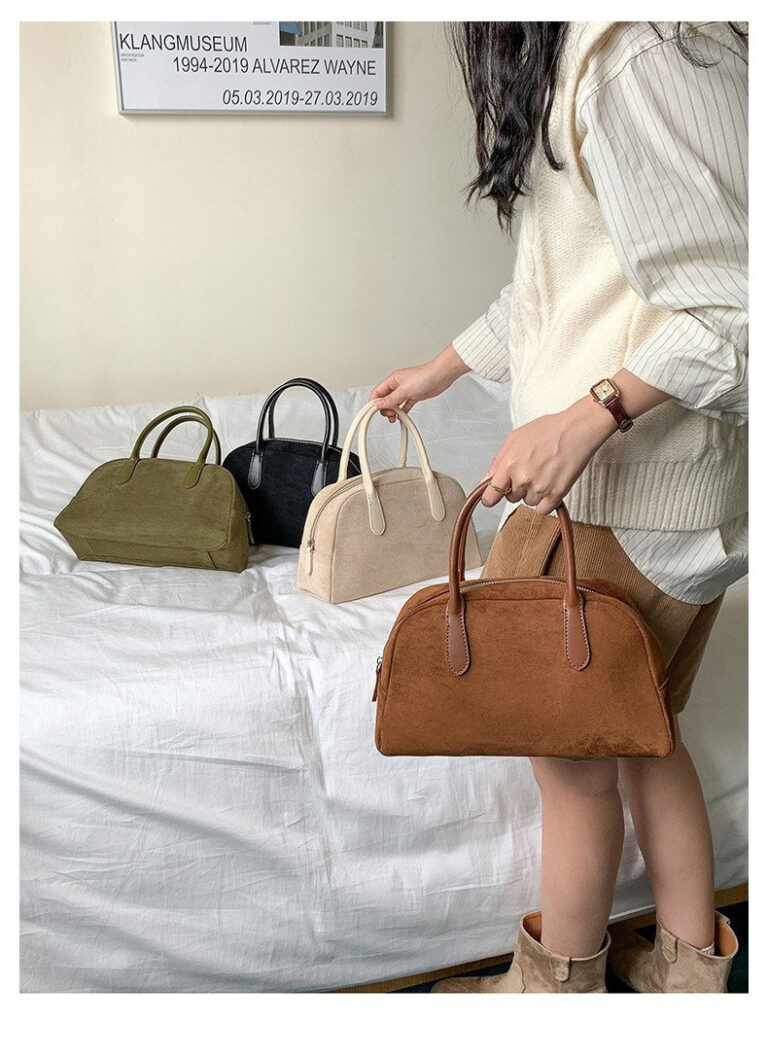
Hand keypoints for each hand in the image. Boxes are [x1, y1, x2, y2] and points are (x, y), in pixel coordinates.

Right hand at [370, 344, 468, 421]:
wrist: (441, 376)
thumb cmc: (424, 376)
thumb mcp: (404, 390)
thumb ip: (390, 399)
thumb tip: (378, 404)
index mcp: (392, 380)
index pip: (377, 392)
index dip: (374, 402)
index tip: (373, 411)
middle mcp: (398, 385)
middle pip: (385, 399)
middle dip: (384, 408)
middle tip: (389, 414)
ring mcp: (406, 391)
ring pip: (394, 403)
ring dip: (393, 411)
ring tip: (394, 417)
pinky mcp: (414, 396)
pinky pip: (404, 405)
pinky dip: (402, 411)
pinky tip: (401, 416)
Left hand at [483, 396, 616, 514]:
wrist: (577, 429)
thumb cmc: (549, 429)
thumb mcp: (516, 437)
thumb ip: (498, 461)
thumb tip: (486, 479)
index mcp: (509, 464)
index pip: (490, 495)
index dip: (490, 498)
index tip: (492, 498)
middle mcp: (523, 478)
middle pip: (511, 498)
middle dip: (517, 488)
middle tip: (531, 471)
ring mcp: (540, 487)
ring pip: (528, 503)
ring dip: (533, 494)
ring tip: (544, 474)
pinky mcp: (557, 493)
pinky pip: (543, 510)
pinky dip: (546, 502)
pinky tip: (550, 486)